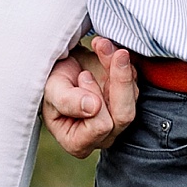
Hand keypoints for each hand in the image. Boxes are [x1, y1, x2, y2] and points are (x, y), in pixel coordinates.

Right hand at [42, 36, 137, 158]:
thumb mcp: (52, 90)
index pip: (101, 126)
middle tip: (110, 51)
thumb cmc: (51, 83)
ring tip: (100, 44)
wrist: (59, 66)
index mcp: (79, 142)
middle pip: (125, 115)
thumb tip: (93, 107)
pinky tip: (105, 48)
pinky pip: (135, 80)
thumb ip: (67, 100)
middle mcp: (103, 135)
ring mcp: (117, 117)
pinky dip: (121, 61)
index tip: (82, 76)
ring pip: (132, 95)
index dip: (93, 98)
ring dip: (118, 65)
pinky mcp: (127, 98)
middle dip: (119, 80)